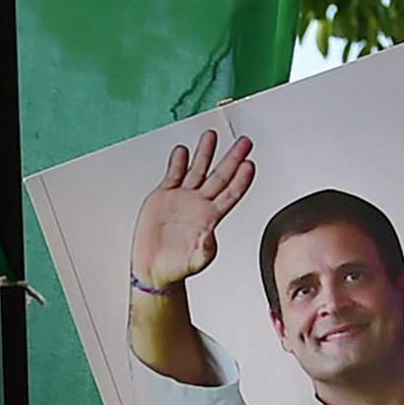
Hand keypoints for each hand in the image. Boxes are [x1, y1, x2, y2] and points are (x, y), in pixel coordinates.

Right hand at [129, 128, 253, 296]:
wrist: (154, 269)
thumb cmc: (177, 267)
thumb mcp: (194, 262)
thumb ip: (203, 250)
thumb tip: (209, 240)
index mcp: (210, 218)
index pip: (231, 194)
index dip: (241, 179)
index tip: (249, 164)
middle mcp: (199, 204)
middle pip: (220, 176)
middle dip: (232, 158)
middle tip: (244, 142)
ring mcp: (182, 198)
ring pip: (197, 170)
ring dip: (205, 152)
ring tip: (211, 135)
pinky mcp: (164, 196)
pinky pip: (173, 174)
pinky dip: (178, 162)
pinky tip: (182, 150)